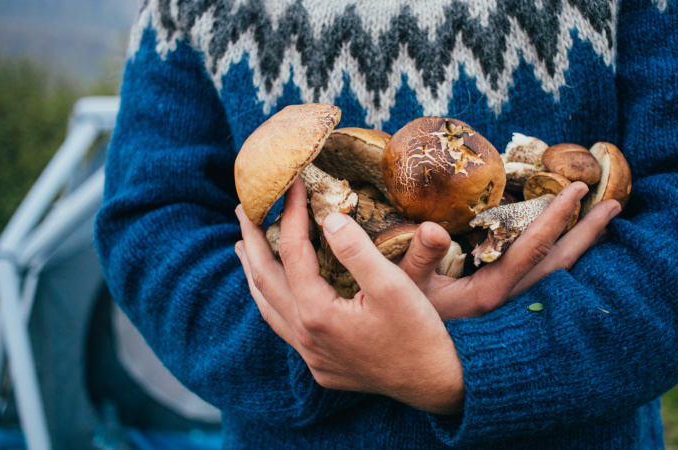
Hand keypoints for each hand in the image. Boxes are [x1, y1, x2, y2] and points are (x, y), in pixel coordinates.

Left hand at [234, 179, 463, 414]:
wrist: (435, 385)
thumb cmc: (419, 334)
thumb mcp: (393, 285)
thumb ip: (356, 249)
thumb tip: (327, 217)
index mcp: (317, 313)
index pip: (293, 251)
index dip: (290, 213)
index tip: (293, 184)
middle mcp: (305, 336)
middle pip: (264, 278)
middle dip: (253, 239)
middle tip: (243, 208)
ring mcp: (310, 355)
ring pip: (268, 306)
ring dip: (254, 272)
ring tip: (243, 246)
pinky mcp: (321, 366)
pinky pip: (283, 326)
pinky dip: (272, 299)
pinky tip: (277, 292)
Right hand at [397, 184, 620, 320]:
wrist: (414, 370)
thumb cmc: (401, 323)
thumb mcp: (401, 288)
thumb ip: (419, 257)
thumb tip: (434, 228)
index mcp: (489, 293)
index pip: (531, 247)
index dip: (556, 216)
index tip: (578, 188)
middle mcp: (508, 304)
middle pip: (559, 264)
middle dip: (587, 232)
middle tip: (614, 203)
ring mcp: (511, 312)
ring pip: (558, 278)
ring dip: (582, 251)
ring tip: (604, 227)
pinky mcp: (509, 317)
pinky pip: (548, 288)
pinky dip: (565, 268)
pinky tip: (572, 258)